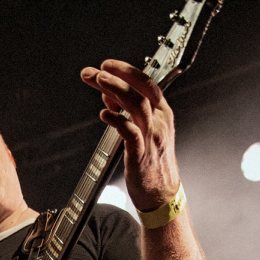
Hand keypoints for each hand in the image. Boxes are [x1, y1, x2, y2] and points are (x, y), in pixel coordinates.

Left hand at [80, 59, 179, 212]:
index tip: (107, 65)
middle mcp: (159, 122)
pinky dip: (117, 121)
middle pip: (140, 90)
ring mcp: (151, 138)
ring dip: (116, 91)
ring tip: (98, 82)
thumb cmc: (152, 163)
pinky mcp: (141, 155)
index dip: (126, 71)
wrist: (162, 194)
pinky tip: (104, 114)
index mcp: (162, 114)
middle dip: (117, 76)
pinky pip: (130, 133)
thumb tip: (109, 93)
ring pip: (136, 106)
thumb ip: (126, 111)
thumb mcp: (143, 132)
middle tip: (96, 71)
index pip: (146, 83)